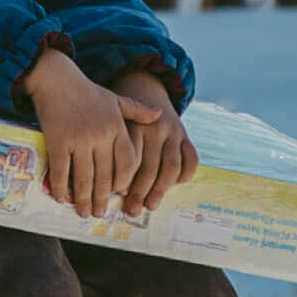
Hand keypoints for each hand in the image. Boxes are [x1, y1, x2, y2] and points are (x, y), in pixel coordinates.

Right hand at [23, 48, 157, 216]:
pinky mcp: (58, 142)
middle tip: (99, 214)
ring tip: (84, 212)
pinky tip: (63, 198)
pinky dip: (62, 188)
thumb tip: (159, 116)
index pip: (127, 164)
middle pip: (105, 177)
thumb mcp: (116, 99)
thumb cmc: (88, 92)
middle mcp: (101, 136)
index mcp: (117, 127)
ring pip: (85, 178)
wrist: (56, 78)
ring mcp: (79, 140)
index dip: (123, 183)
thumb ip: (138, 111)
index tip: (118, 194)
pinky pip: (61, 171)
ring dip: (84, 199)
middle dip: (102, 199)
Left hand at [114, 69, 198, 212]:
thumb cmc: (121, 114)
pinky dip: (185, 175)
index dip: (125, 179)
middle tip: (133, 209)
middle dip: (141, 192)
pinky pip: (192, 160)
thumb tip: (104, 184)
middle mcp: (156, 128)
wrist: (143, 87)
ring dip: (161, 190)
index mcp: (135, 124)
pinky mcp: (186, 136)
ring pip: (171, 167)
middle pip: (150, 167)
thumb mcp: (111, 123)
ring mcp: (174, 132)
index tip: (117, 194)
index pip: (131, 159)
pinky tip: (174, 185)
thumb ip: (109, 148)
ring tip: (151, 204)